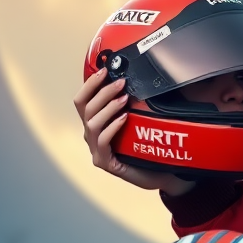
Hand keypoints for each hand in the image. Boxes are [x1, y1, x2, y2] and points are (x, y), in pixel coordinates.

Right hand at [73, 69, 195, 196]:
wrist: (160, 172)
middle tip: (121, 82)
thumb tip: (138, 79)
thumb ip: (132, 103)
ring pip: (92, 124)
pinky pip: (103, 142)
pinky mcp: (105, 163)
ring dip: (108, 107)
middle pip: (85, 109)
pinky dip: (112, 127)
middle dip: (102, 92)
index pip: (82, 100)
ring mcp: (96, 150)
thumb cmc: (147, 145)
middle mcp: (92, 136)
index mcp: (95, 123)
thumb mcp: (138, 119)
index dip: (90, 84)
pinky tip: (124, 118)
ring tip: (124, 98)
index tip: (104, 70)